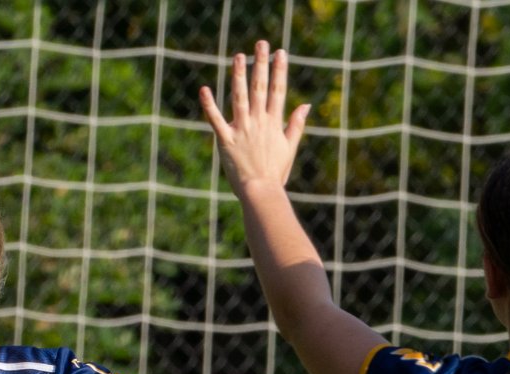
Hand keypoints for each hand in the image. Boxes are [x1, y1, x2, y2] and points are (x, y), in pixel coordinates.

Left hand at [199, 41, 310, 193]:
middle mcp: (259, 122)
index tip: (281, 52)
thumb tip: (305, 105)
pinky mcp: (225, 140)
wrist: (261, 192)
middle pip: (260, 88)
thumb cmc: (276, 173)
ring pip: (240, 97)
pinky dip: (209, 105)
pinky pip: (215, 120)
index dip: (280, 70)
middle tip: (261, 44)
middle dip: (261, 64)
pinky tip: (204, 89)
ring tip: (239, 56)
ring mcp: (242, 130)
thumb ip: (296, 125)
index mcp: (274, 123)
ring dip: (239, 75)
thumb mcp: (290, 148)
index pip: (278, 91)